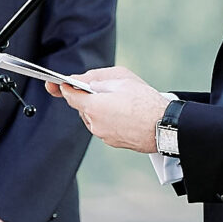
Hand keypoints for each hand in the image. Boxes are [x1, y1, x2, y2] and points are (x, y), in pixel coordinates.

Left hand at [48, 63, 170, 153]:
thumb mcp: (121, 79)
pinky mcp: (113, 142)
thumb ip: (97, 79)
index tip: (57, 84)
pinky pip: (105, 127)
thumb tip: (83, 82)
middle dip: (90, 98)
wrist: (165, 126)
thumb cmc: (145, 101)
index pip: (70, 96)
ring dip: (101, 109)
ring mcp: (104, 135)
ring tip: (122, 102)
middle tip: (106, 90)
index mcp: (93, 107)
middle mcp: (95, 124)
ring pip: (94, 118)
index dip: (64, 88)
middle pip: (83, 107)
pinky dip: (110, 119)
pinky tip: (126, 114)